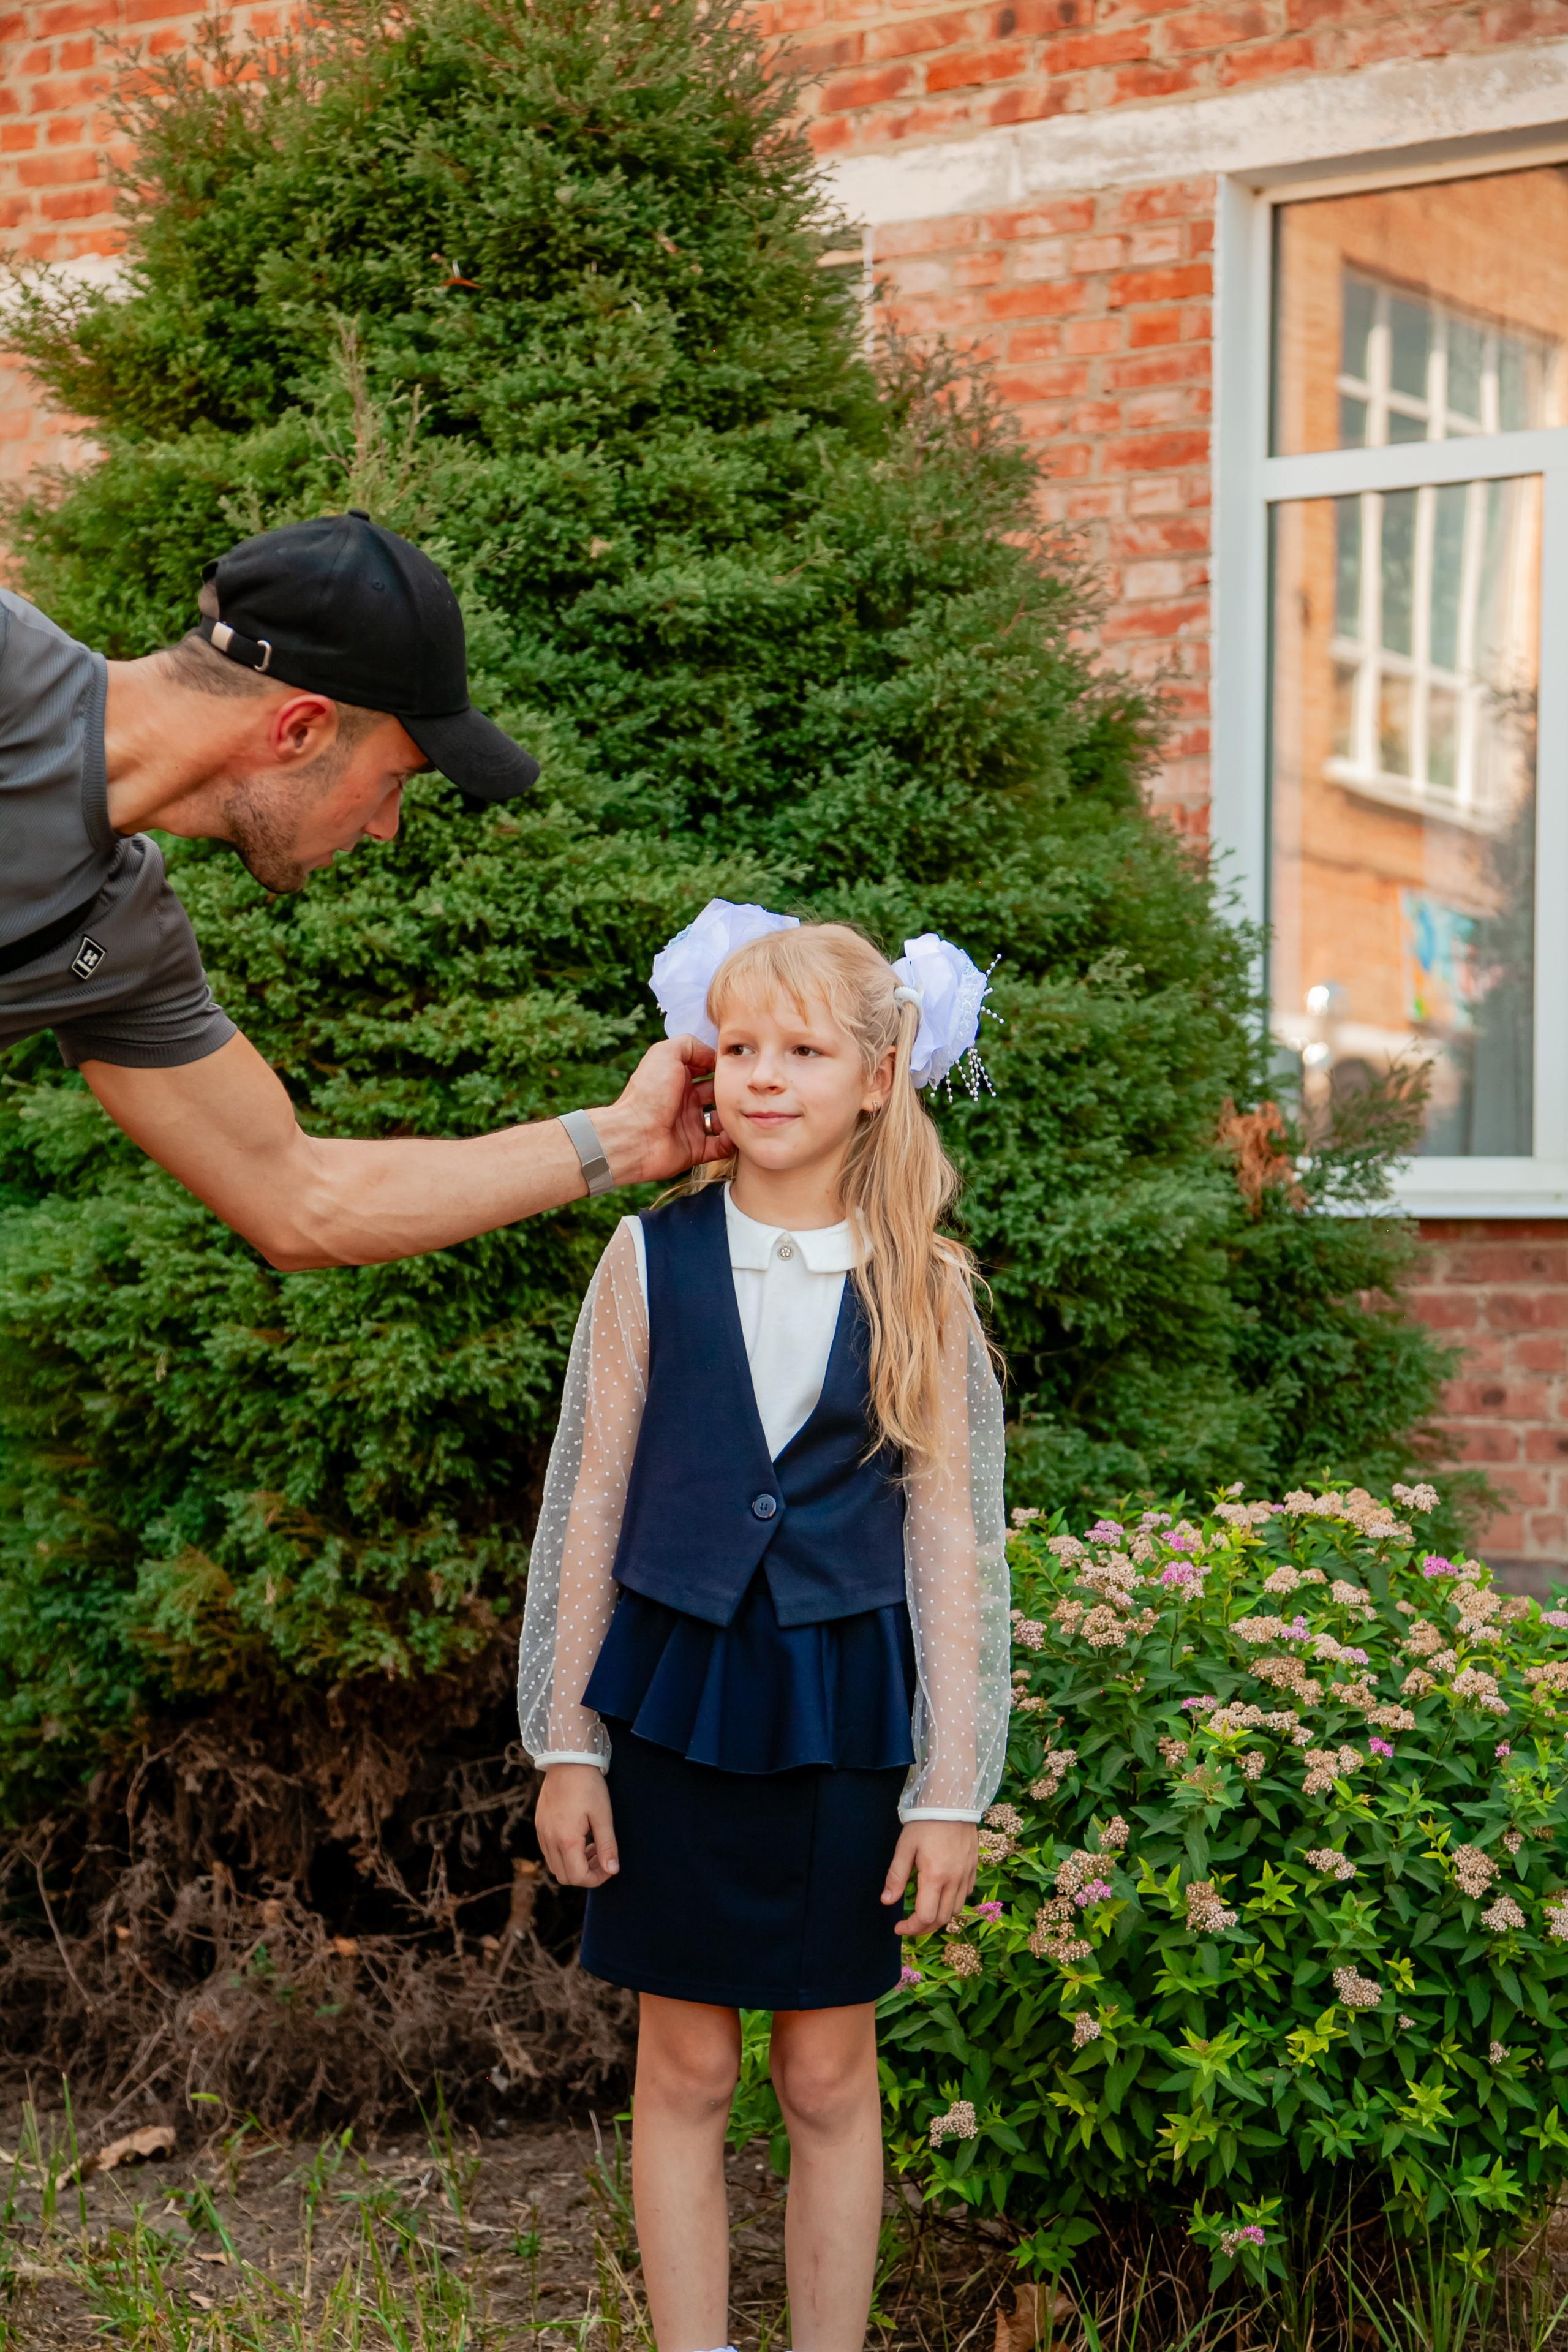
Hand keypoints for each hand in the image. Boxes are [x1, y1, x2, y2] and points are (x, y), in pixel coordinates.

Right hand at [534, 1763, 619, 1889]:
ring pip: (555, 1866)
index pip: (578, 1877)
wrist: (567, 1759)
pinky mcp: (540, 1825)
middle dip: (586, 1874)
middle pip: (565, 1877)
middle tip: (602, 1857)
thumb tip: (613, 1871)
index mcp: (566, 1839)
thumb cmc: (588, 1785)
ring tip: (592, 1846)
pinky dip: (564, 1854)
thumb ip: (607, 1846)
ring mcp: (542, 1833)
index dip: (597, 1879)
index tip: (610, 1867)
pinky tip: (579, 1838)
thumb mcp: (603, 1815)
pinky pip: (549, 1852)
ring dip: (574, 1865)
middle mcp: (549, 1839)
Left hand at [590, 1035, 731, 1187]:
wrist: (634, 1136)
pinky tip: (735, 1132)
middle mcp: (685, 1101)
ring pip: (723, 1120)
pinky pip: (721, 1145)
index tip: (740, 1066)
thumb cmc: (648, 1093)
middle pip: (719, 1094)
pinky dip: (731, 1141)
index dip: (723, 1067)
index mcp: (679, 1078)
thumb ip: (690, 1045)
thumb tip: (714, 1055)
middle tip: (746, 1090)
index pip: (708, 1069)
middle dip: (734, 1092)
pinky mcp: (696, 1149)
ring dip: (735, 1116)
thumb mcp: (665, 1053)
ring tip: (745, 1112)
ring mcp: (691, 1125)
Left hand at [880, 1820, 978, 1937]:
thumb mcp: (904, 1847)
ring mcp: (966, 1874)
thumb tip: (887, 1901)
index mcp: (935, 1876)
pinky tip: (942, 1894)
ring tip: (924, 1911)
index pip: (925, 1917)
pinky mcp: (973, 1867)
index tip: (898, 1927)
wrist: (950, 1801)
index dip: (911, 1928)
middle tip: (908, 1925)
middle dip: (923, 1928)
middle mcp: (954, 1880)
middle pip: (942, 1919)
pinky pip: (965, 1894)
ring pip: (956, 1910)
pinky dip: (953, 1902)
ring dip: (939, 1917)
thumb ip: (896, 1876)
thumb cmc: (924, 1822)